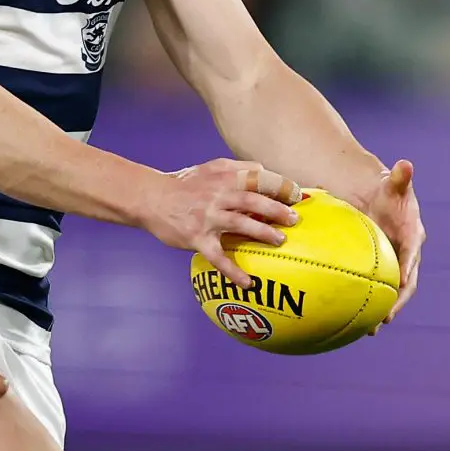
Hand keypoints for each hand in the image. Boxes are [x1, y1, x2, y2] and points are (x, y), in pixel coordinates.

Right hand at [147, 159, 299, 288]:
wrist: (151, 198)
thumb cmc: (184, 184)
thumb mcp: (210, 168)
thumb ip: (238, 169)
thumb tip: (265, 172)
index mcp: (224, 178)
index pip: (259, 178)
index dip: (281, 186)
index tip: (298, 196)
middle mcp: (217, 196)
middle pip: (253, 200)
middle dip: (277, 209)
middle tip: (294, 220)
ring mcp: (207, 218)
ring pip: (240, 224)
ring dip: (262, 233)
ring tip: (280, 241)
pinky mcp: (196, 238)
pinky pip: (217, 256)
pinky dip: (232, 271)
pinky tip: (247, 283)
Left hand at [351, 158, 423, 325]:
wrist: (382, 201)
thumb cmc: (389, 191)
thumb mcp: (394, 184)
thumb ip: (400, 178)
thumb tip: (405, 164)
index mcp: (414, 235)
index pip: (412, 253)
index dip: (409, 267)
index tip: (402, 280)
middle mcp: (408, 254)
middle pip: (406, 282)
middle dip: (397, 300)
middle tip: (386, 317)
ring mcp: (396, 264)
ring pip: (393, 292)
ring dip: (383, 311)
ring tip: (371, 330)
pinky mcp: (384, 270)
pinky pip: (377, 289)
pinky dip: (368, 305)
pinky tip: (354, 323)